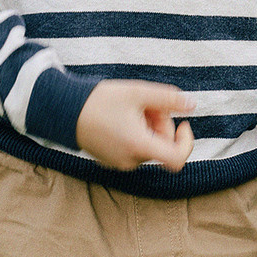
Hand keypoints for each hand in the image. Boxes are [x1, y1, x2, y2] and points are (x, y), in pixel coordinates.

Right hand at [75, 80, 194, 171]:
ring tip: (134, 106)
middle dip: (162, 122)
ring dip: (149, 126)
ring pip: (149, 145)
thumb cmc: (100, 101)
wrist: (64, 111)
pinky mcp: (112, 160)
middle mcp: (131, 161)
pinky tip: (123, 115)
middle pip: (163, 145)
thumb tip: (192, 104)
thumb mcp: (138, 92)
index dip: (186, 141)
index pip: (177, 159)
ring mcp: (120, 163)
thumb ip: (169, 98)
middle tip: (149, 103)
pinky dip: (137, 132)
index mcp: (139, 147)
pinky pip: (135, 147)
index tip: (182, 122)